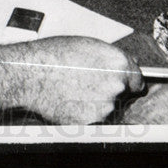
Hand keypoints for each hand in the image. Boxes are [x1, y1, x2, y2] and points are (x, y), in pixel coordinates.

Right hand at [0, 36, 142, 123]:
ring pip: (106, 109)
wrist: (29, 74)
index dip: (129, 81)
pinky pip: (91, 121)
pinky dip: (82, 115)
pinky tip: (68, 102)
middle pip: (122, 95)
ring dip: (95, 104)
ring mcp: (104, 107)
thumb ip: (110, 56)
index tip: (124, 84)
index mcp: (118, 63)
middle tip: (86, 84)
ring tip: (72, 91)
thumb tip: (124, 63)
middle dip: (108, 91)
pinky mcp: (90, 123)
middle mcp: (115, 86)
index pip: (138, 79)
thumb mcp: (85, 44)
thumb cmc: (52, 56)